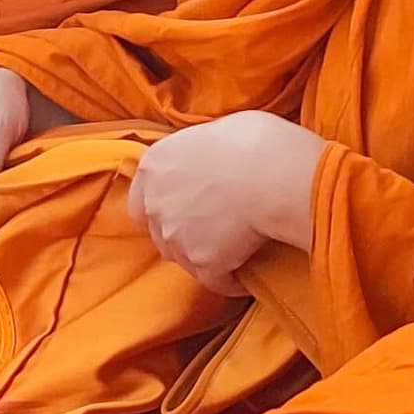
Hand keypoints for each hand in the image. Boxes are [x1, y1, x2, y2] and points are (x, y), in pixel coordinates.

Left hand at [128, 111, 325, 294]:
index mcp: (155, 165)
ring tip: (234, 253)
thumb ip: (200, 152)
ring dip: (205, 258)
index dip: (161, 207)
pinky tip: (246, 277)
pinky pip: (215, 281)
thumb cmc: (254, 141)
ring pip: (184, 259)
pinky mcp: (202, 262)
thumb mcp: (216, 131)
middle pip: (161, 232)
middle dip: (184, 233)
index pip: (139, 199)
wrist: (273, 173)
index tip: (183, 209)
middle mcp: (155, 203)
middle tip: (215, 229)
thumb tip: (212, 160)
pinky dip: (229, 281)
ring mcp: (175, 236)